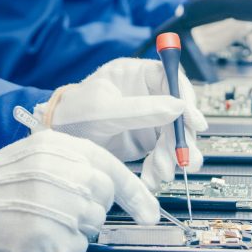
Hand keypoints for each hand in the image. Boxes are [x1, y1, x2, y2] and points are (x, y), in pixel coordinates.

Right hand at [0, 129, 158, 251]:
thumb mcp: (35, 153)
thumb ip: (70, 161)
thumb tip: (103, 181)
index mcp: (61, 146)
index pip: (112, 167)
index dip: (135, 192)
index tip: (150, 212)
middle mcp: (67, 172)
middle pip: (104, 197)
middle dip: (90, 208)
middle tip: (61, 208)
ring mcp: (62, 205)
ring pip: (91, 224)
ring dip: (73, 227)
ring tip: (42, 218)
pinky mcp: (54, 236)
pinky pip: (76, 246)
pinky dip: (61, 246)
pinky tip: (38, 233)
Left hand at [35, 58, 208, 190]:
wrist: (56, 139)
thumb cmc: (72, 113)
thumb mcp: (104, 110)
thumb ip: (140, 109)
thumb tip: (177, 107)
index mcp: (136, 74)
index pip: (173, 81)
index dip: (188, 101)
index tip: (194, 123)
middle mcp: (147, 95)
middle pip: (178, 113)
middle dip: (180, 139)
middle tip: (179, 161)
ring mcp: (148, 118)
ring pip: (174, 136)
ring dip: (172, 157)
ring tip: (161, 173)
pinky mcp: (145, 140)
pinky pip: (162, 154)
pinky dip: (160, 168)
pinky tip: (151, 178)